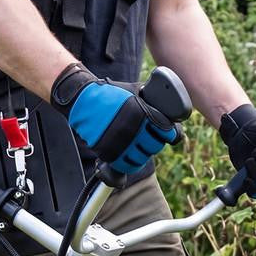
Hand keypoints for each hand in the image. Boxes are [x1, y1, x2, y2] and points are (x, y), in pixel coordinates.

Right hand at [51, 64, 178, 174]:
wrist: (85, 99)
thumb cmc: (112, 93)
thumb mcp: (136, 89)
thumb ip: (152, 98)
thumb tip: (167, 107)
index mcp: (146, 114)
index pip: (169, 134)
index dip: (170, 135)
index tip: (166, 135)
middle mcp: (136, 130)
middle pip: (156, 147)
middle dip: (154, 144)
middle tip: (147, 139)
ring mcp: (123, 142)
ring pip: (141, 158)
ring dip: (141, 154)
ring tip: (137, 148)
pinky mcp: (109, 152)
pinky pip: (125, 165)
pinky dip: (128, 163)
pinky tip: (127, 157)